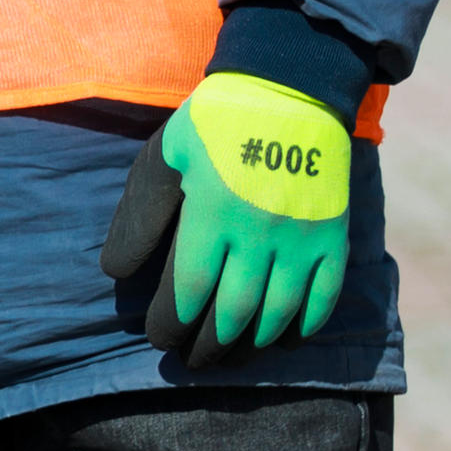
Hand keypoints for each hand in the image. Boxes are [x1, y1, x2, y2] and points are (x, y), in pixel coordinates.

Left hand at [99, 72, 352, 366]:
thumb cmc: (213, 125)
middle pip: (232, 312)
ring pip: (277, 312)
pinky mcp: (334, 236)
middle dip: (207, 344)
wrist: (291, 90)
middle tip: (189, 360)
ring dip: (251, 344)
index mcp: (212, 212)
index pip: (188, 290)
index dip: (171, 323)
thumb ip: (140, 215)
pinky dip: (303, 325)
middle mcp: (260, 233)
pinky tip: (281, 339)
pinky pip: (324, 296)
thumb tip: (116, 272)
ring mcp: (303, 238)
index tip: (157, 338)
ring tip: (227, 358)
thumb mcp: (164, 157)